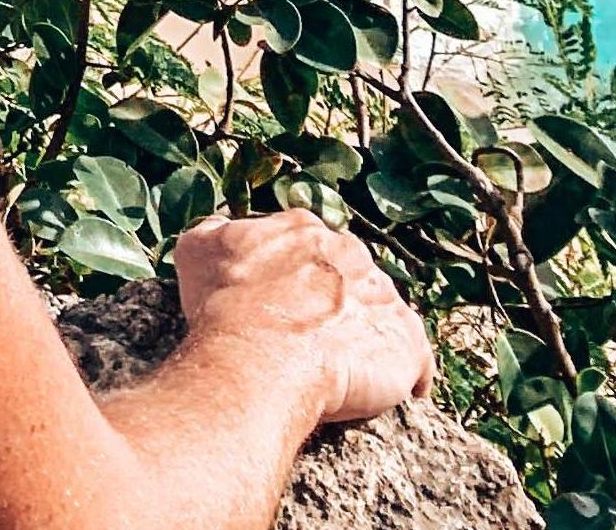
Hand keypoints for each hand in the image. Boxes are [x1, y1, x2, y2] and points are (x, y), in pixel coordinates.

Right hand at [175, 212, 432, 427]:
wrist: (258, 357)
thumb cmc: (224, 305)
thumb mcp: (196, 249)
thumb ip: (218, 231)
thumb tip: (225, 230)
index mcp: (303, 229)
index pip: (309, 242)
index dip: (296, 270)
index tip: (283, 294)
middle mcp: (349, 253)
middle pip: (351, 272)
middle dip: (337, 296)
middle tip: (314, 330)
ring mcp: (383, 296)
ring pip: (383, 311)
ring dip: (370, 332)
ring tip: (351, 363)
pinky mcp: (407, 342)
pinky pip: (419, 358)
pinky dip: (412, 372)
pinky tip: (400, 388)